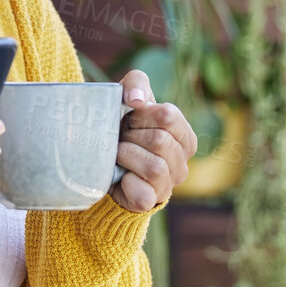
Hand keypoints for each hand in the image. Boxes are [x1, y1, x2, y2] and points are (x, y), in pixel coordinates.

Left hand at [108, 69, 197, 212]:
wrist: (100, 161)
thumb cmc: (121, 125)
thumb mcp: (128, 97)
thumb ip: (136, 83)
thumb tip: (136, 100)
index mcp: (185, 138)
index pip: (169, 116)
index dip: (143, 114)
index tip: (131, 118)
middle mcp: (182, 164)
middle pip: (160, 141)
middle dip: (132, 136)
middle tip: (122, 138)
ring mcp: (168, 185)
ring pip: (155, 167)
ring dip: (127, 156)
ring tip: (118, 154)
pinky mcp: (150, 203)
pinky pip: (143, 193)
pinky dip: (126, 182)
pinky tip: (120, 175)